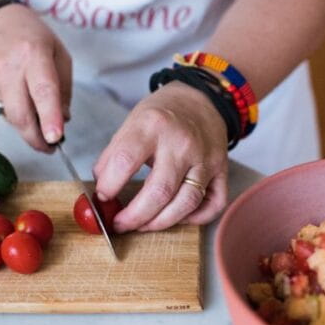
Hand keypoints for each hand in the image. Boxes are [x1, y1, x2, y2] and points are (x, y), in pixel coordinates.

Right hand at [0, 5, 70, 151]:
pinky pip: (0, 110)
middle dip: (36, 138)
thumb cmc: (30, 36)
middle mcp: (9, 67)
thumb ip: (63, 89)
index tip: (56, 137)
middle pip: (21, 115)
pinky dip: (12, 111)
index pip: (43, 91)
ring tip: (36, 114)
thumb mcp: (58, 54)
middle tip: (50, 147)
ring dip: (26, 125)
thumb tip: (63, 120)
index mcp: (33, 55)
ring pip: (11, 117)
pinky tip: (15, 93)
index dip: (49, 117)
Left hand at [93, 81, 229, 231]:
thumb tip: (102, 192)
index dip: (109, 186)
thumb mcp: (131, 123)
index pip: (126, 162)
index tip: (102, 197)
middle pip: (159, 192)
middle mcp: (182, 143)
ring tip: (143, 225)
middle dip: (134, 217)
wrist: (202, 99)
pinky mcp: (222, 170)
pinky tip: (176, 217)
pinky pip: (213, 205)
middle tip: (120, 224)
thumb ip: (114, 156)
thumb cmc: (163, 115)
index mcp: (153, 125)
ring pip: (186, 203)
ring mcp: (206, 159)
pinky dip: (195, 219)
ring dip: (161, 223)